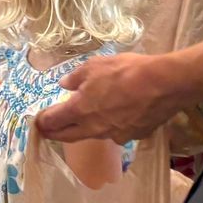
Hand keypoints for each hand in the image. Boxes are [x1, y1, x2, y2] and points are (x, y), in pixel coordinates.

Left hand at [35, 53, 192, 144]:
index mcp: (80, 110)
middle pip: (69, 136)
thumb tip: (64, 85)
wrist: (163, 84)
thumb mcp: (95, 66)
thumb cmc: (125, 71)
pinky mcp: (134, 136)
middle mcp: (94, 128)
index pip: (54, 121)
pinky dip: (114, 124)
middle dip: (56, 134)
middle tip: (49, 131)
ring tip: (88, 118)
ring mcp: (115, 135)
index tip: (39, 122)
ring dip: (87, 127)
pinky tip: (121, 112)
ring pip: (95, 133)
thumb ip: (76, 77)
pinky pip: (119, 131)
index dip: (44, 122)